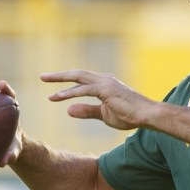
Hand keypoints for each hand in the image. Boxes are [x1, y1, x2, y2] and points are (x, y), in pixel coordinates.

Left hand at [41, 70, 155, 130]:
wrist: (147, 115)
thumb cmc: (129, 115)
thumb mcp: (103, 115)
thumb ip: (86, 111)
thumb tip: (68, 110)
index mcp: (104, 84)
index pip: (82, 80)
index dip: (66, 83)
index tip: (52, 88)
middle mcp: (104, 79)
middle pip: (77, 74)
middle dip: (59, 75)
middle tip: (42, 76)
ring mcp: (105, 83)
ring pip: (79, 78)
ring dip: (60, 80)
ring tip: (45, 81)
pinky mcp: (106, 90)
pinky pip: (84, 90)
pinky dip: (70, 92)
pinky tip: (58, 97)